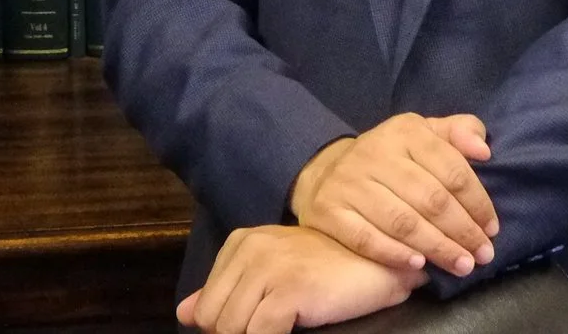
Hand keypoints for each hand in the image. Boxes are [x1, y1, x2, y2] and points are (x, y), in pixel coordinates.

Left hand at [177, 225, 426, 333]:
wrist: (382, 262)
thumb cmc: (330, 270)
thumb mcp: (272, 274)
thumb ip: (226, 290)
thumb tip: (185, 313)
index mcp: (242, 242)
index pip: (207, 305)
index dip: (229, 325)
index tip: (261, 322)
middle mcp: (250, 248)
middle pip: (215, 320)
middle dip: (240, 333)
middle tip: (275, 326)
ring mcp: (268, 267)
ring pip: (232, 330)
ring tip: (286, 326)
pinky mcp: (288, 289)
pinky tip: (293, 330)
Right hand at [288, 112, 498, 276]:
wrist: (328, 171)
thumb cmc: (392, 158)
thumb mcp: (425, 134)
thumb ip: (459, 133)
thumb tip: (483, 149)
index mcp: (405, 132)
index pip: (452, 170)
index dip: (477, 203)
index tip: (492, 229)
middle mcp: (375, 154)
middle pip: (430, 199)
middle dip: (462, 231)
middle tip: (482, 255)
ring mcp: (348, 183)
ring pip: (403, 222)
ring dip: (438, 248)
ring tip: (462, 266)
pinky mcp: (328, 211)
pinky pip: (366, 238)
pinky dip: (395, 254)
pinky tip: (419, 266)